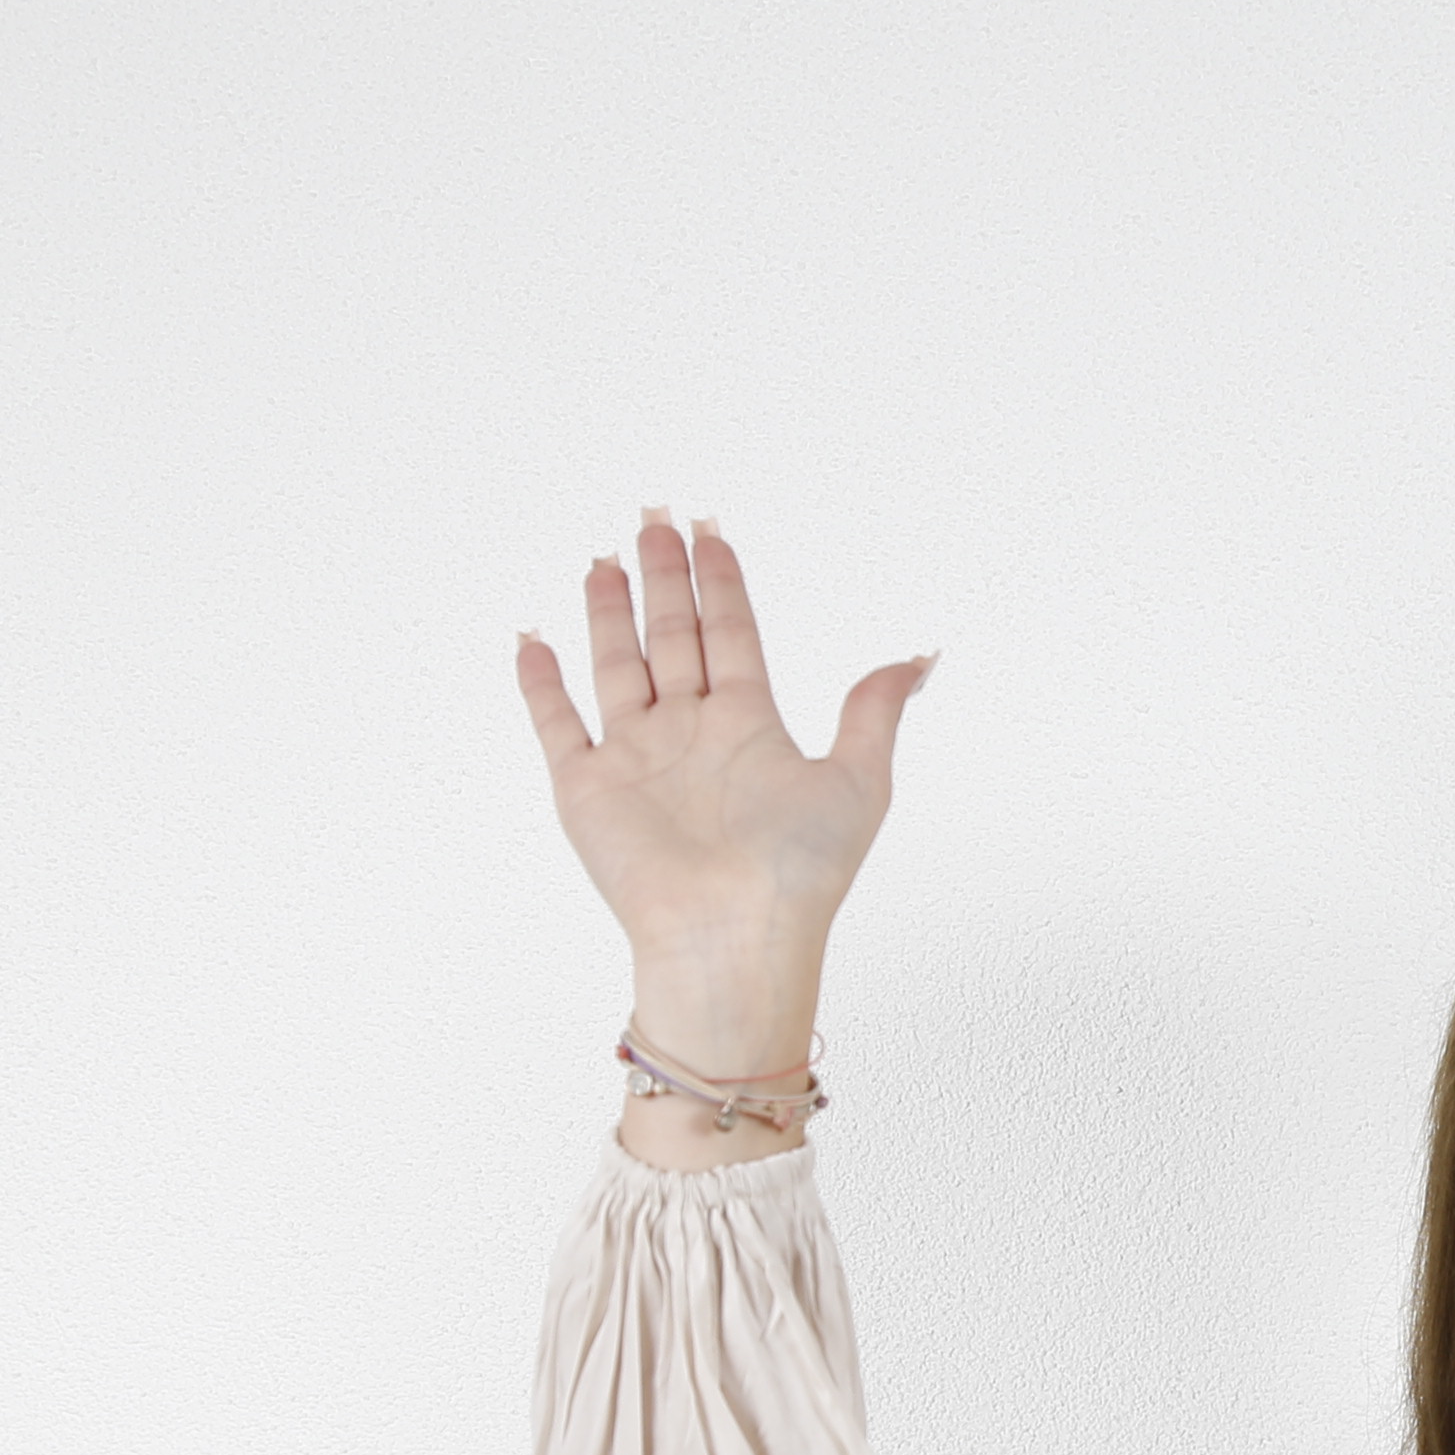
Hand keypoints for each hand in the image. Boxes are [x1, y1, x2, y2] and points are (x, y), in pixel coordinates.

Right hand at [513, 512, 934, 1060]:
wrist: (730, 937)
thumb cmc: (798, 876)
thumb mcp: (857, 781)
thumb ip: (874, 711)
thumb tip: (920, 658)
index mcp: (749, 727)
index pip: (733, 635)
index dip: (722, 583)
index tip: (711, 531)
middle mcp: (690, 734)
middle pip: (673, 637)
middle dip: (664, 577)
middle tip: (654, 517)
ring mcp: (636, 759)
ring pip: (618, 666)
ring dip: (609, 612)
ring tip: (604, 560)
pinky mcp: (586, 789)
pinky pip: (556, 723)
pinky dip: (541, 683)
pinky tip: (534, 639)